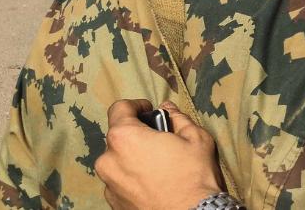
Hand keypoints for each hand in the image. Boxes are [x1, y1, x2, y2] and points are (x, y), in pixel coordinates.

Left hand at [96, 100, 223, 209]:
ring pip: (118, 161)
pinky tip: (153, 183)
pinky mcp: (113, 203)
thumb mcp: (195, 138)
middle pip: (118, 137)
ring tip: (157, 166)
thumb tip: (168, 108)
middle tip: (159, 141)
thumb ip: (178, 118)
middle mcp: (108, 160)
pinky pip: (120, 181)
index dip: (136, 105)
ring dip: (133, 157)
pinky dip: (132, 178)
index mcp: (125, 137)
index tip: (149, 110)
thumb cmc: (194, 176)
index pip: (119, 108)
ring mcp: (108, 184)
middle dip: (137, 134)